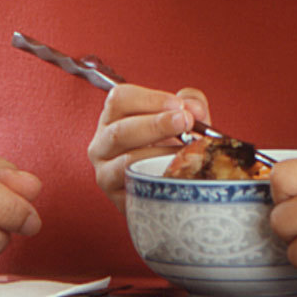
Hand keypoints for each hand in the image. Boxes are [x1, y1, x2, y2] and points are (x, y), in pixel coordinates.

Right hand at [86, 84, 209, 198]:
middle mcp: (102, 143)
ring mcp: (105, 172)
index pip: (120, 98)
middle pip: (121, 129)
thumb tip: (194, 108)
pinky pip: (136, 186)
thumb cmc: (172, 149)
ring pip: (127, 160)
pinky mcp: (116, 197)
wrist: (172, 189)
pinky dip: (159, 177)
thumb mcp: (183, 121)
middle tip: (186, 122)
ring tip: (187, 150)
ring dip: (161, 153)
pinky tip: (177, 171)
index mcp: (113, 118)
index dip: (150, 99)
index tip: (178, 105)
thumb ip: (191, 104)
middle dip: (157, 124)